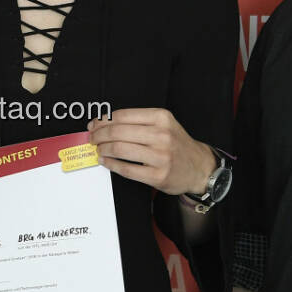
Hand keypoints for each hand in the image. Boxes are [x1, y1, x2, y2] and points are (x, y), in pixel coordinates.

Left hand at [88, 107, 214, 196]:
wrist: (199, 167)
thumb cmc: (177, 144)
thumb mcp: (164, 124)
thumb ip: (138, 121)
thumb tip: (104, 122)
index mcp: (161, 118)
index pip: (122, 116)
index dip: (102, 121)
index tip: (94, 124)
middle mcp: (162, 135)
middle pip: (118, 132)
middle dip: (99, 135)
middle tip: (92, 138)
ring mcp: (160, 157)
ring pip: (120, 150)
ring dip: (103, 149)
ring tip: (98, 149)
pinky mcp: (158, 176)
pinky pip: (126, 169)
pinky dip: (111, 164)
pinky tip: (105, 161)